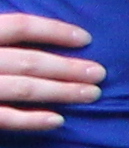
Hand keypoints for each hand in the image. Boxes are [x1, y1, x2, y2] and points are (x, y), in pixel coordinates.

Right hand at [0, 10, 102, 133]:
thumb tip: (30, 29)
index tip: (86, 38)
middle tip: (100, 73)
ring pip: (24, 88)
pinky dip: (32, 120)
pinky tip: (59, 120)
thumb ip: (4, 32)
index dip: (54, 31)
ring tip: (92, 93)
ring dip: (61, 91)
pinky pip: (5, 118)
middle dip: (68, 68)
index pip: (20, 26)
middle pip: (29, 61)